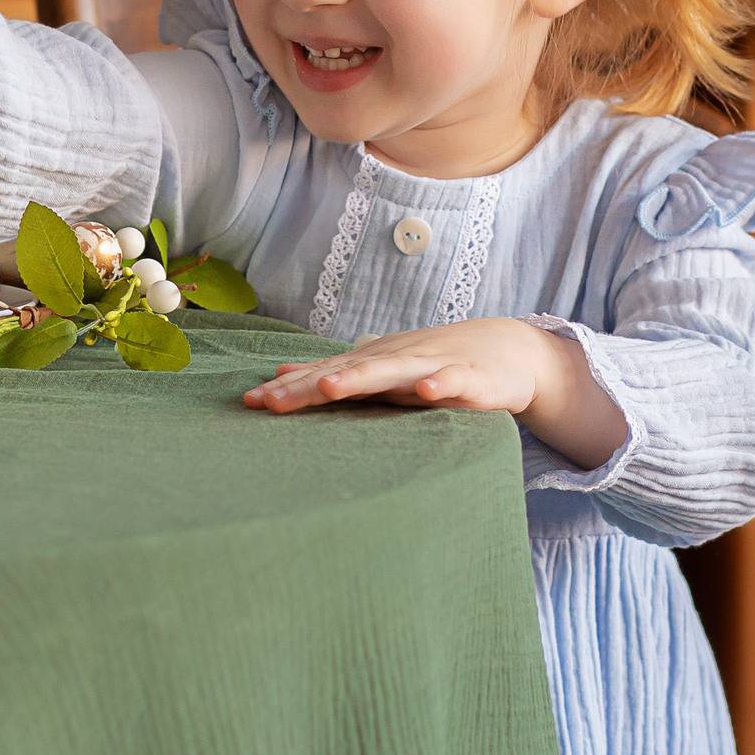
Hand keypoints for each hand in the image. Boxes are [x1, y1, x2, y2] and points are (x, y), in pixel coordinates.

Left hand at [242, 317, 627, 466]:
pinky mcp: (470, 379)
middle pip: (345, 375)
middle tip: (269, 400)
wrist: (505, 350)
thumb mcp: (379, 368)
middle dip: (308, 387)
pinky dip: (440, 385)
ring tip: (329, 389)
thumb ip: (332, 373)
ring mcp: (431, 366)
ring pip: (391, 374)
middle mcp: (394, 360)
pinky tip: (426, 392)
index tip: (249, 403)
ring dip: (360, 379)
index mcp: (372, 363)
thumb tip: (280, 371)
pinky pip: (453, 382)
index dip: (287, 389)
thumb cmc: (433, 362)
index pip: (323, 376)